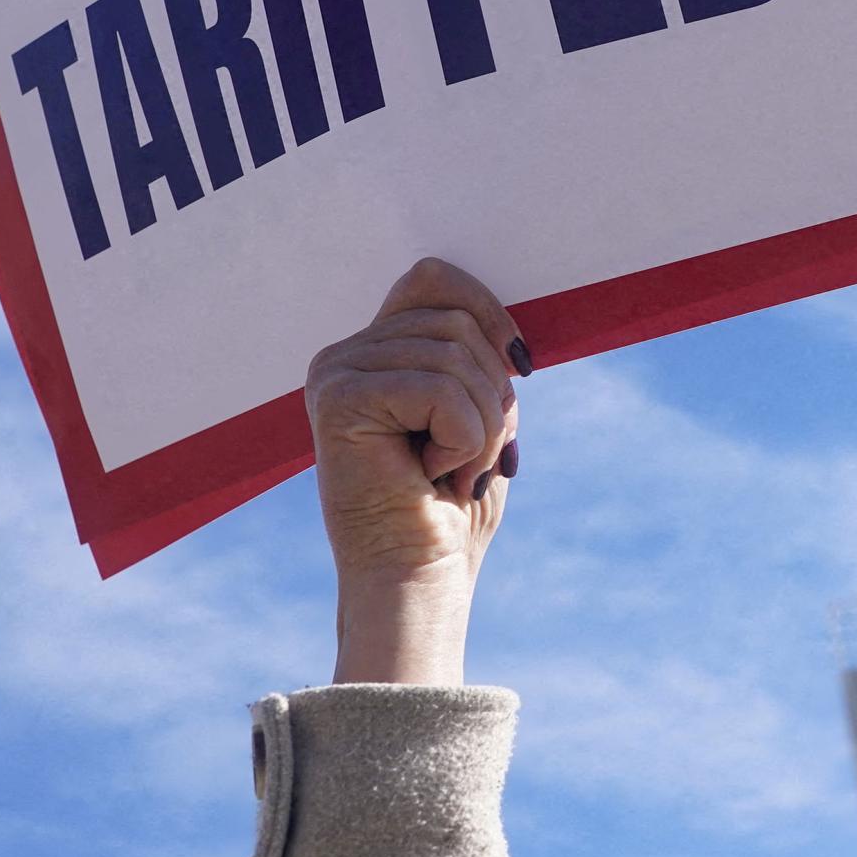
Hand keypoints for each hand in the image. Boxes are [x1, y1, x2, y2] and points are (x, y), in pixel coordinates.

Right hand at [305, 258, 529, 684]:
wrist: (417, 576)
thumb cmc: (451, 509)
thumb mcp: (481, 419)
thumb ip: (482, 366)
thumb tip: (512, 341)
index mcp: (378, 351)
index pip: (435, 280)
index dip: (489, 309)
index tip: (521, 364)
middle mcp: (346, 354)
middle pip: (457, 322)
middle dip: (492, 394)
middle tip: (470, 457)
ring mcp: (335, 374)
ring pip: (454, 356)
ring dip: (481, 425)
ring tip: (452, 470)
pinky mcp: (337, 400)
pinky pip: (438, 389)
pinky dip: (463, 438)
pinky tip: (434, 474)